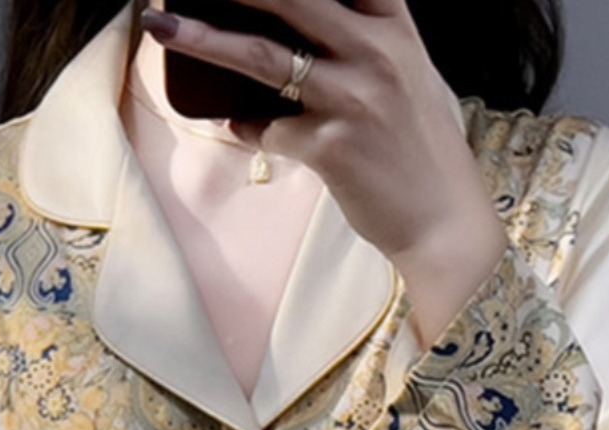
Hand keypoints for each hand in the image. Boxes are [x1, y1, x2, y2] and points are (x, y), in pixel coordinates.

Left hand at [139, 0, 506, 268]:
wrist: (444, 221)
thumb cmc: (424, 152)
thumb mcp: (413, 79)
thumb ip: (371, 45)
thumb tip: (313, 34)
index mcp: (395, 30)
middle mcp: (375, 55)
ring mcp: (352, 100)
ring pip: (263, 57)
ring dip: (206, 39)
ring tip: (164, 28)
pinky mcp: (330, 148)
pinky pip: (266, 129)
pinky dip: (245, 127)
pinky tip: (239, 126)